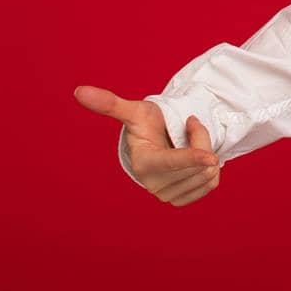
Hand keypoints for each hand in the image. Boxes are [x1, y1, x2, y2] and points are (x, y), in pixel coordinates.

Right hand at [75, 84, 222, 206]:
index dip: (192, 158)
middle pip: (197, 164)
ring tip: (189, 142)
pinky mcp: (182, 200)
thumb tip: (79, 90)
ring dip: (207, 151)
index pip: (171, 163)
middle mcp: (154, 185)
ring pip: (207, 173)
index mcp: (143, 164)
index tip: (211, 157)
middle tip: (188, 125)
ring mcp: (168, 195)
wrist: (159, 141)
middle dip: (201, 139)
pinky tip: (196, 160)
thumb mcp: (135, 111)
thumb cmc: (147, 123)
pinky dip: (210, 168)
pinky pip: (211, 183)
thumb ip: (110, 103)